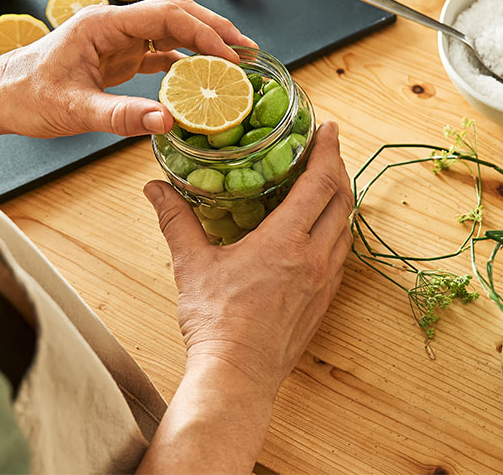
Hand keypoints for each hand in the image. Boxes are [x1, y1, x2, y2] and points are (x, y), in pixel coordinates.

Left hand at [0, 0, 254, 138]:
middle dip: (215, 29)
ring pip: (173, 30)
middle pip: (177, 14)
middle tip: (248, 49)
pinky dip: (188, 61)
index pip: (166, 17)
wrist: (1, 98)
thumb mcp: (74, 110)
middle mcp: (115, 26)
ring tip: (237, 58)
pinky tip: (205, 75)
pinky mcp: (121, 57)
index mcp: (103, 24)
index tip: (231, 55)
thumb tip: (168, 121)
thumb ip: (121, 116)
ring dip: (206, 42)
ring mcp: (119, 40)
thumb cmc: (26, 96)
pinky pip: (162, 53)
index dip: (204, 33)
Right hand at [143, 121, 352, 393]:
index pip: (320, 182)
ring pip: (346, 227)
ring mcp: (324, 280)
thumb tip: (156, 189)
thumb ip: (177, 220)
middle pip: (342, 199)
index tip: (329, 129)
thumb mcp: (192, 265)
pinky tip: (323, 230)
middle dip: (339, 168)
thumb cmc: (217, 322)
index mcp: (287, 241)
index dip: (328, 151)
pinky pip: (342, 254)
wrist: (238, 375)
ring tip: (327, 183)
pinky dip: (338, 231)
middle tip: (328, 150)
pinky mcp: (324, 300)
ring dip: (341, 200)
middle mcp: (315, 257)